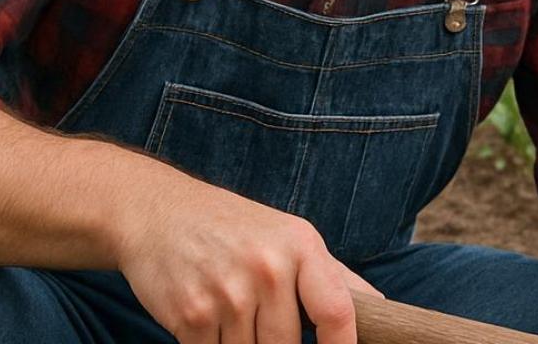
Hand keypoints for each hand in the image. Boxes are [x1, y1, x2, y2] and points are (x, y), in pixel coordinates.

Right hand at [110, 172, 383, 343]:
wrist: (158, 212)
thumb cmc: (234, 228)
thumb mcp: (289, 236)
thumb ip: (332, 277)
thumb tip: (379, 309)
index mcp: (302, 246)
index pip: (338, 313)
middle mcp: (268, 268)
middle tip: (262, 326)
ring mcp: (228, 293)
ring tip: (232, 314)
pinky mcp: (192, 316)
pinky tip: (208, 321)